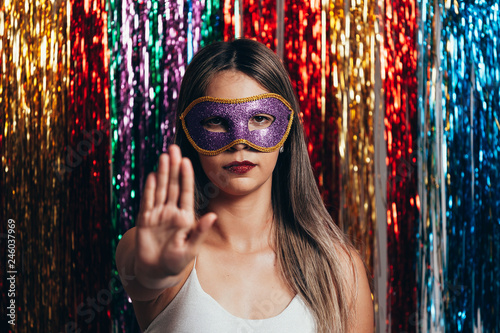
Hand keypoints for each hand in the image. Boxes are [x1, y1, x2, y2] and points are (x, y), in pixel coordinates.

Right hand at [134, 145, 216, 287]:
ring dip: (162, 173)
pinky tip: (152, 175)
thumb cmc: (176, 262)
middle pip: (173, 185)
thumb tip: (213, 216)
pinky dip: (149, 189)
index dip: (186, 177)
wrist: (156, 271)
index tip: (187, 161)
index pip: (186, 192)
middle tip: (174, 149)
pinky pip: (147, 201)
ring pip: (160, 189)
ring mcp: (158, 214)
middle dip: (173, 168)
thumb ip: (200, 231)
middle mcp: (172, 211)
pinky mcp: (145, 219)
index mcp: (185, 216)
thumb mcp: (191, 248)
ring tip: (164, 156)